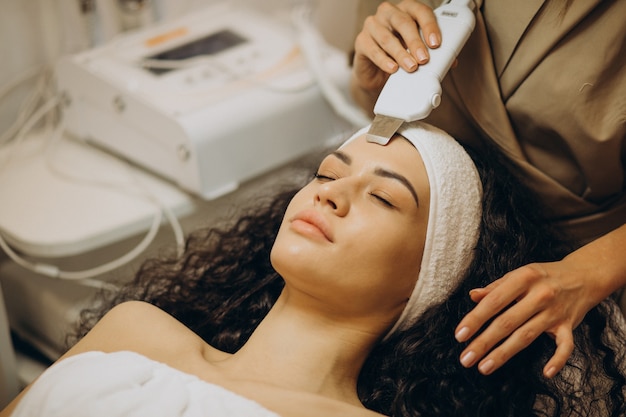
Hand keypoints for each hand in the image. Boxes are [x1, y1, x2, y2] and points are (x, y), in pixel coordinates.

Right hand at [351, 1, 440, 105]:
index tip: (436, 43)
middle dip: (415, 42)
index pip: (420, 11)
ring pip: (387, 37)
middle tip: (424, 58)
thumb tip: (451, 61)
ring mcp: (373, 25)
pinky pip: (373, 50)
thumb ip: (433, 53)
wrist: (377, 73)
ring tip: (411, 67)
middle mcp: (389, 14)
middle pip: (403, 22)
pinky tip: (393, 68)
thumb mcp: (417, 53)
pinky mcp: (361, 41)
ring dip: (401, 54)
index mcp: (406, 11)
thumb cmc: (399, 56)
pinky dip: (384, 60)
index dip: (429, 26)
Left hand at [454, 260, 600, 378]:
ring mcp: (555, 311)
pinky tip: (546, 373)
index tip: (459, 335)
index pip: (494, 301)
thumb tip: (473, 296)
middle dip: (484, 342)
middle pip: (507, 322)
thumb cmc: (543, 276)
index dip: (475, 319)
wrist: (583, 275)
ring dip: (504, 353)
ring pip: (526, 336)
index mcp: (523, 278)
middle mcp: (540, 295)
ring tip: (484, 367)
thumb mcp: (519, 274)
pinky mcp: (570, 325)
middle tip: (466, 359)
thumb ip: (496, 287)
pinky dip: (558, 360)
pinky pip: (565, 346)